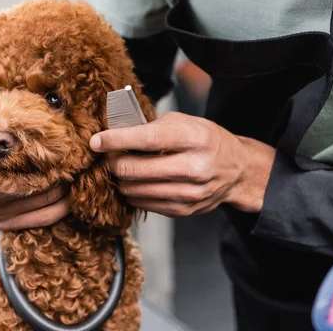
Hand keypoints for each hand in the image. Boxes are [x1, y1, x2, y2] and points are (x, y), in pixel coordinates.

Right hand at [0, 106, 68, 229]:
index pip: (23, 169)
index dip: (45, 156)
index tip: (60, 143)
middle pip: (40, 184)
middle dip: (60, 169)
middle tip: (73, 155)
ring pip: (48, 200)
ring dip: (65, 185)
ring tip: (73, 169)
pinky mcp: (8, 227)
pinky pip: (48, 217)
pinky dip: (64, 204)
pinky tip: (69, 190)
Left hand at [89, 112, 275, 216]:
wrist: (236, 169)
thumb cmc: (205, 140)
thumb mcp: (184, 122)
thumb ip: (151, 126)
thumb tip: (113, 133)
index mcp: (194, 138)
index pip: (146, 139)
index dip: (115, 140)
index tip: (96, 141)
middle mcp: (194, 167)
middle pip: (133, 170)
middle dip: (113, 162)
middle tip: (108, 155)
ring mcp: (189, 193)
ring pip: (133, 190)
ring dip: (120, 179)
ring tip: (123, 167)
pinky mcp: (182, 210)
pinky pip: (142, 203)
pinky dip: (132, 192)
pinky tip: (137, 180)